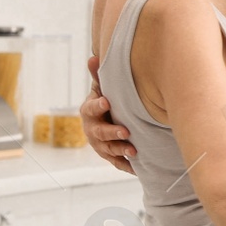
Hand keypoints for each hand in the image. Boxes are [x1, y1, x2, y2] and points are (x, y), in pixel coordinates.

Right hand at [82, 55, 136, 173]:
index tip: (107, 101)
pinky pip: (116, 163)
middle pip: (99, 133)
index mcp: (89, 111)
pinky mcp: (109, 156)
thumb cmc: (105, 102)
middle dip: (112, 132)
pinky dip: (125, 166)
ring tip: (134, 151)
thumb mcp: (101, 88)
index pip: (91, 109)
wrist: (104, 121)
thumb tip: (92, 57)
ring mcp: (100, 144)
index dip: (98, 106)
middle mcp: (92, 129)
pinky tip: (136, 168)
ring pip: (108, 150)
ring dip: (120, 151)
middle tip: (126, 131)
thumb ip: (98, 75)